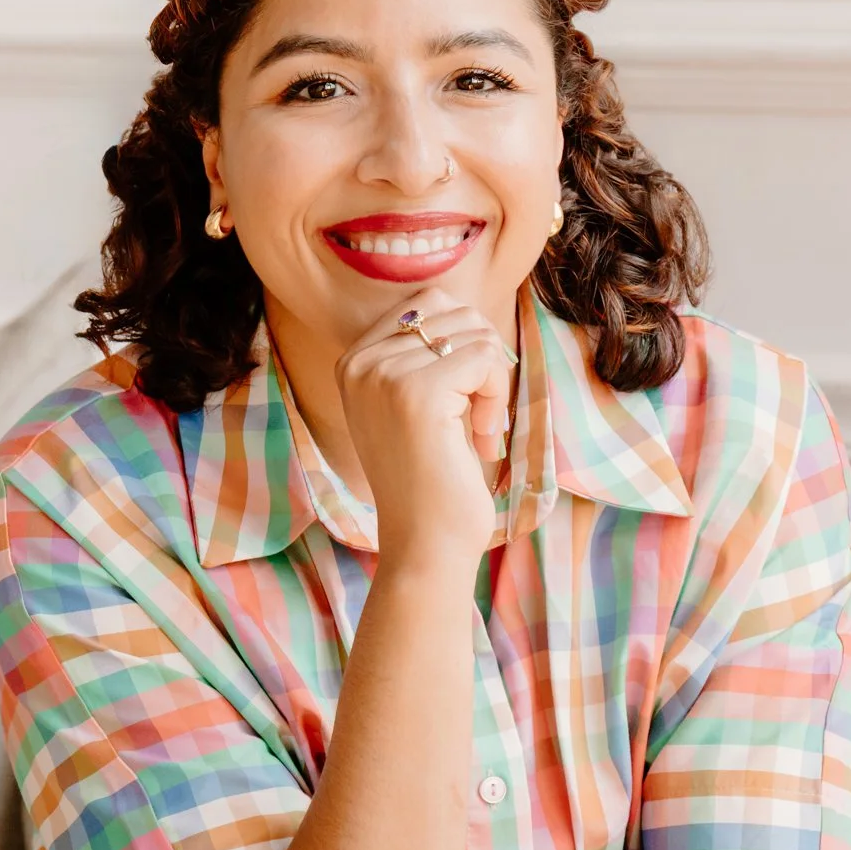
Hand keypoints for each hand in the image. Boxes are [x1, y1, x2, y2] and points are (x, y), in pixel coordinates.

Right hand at [335, 292, 513, 565]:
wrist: (424, 545)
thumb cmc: (430, 481)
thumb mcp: (411, 405)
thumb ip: (422, 356)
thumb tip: (465, 309)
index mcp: (352, 361)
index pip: (428, 304)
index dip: (464, 346)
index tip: (462, 400)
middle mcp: (359, 363)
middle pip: (454, 313)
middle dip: (482, 361)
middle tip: (478, 416)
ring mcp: (384, 376)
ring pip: (475, 333)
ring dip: (493, 383)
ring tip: (478, 431)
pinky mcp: (418, 394)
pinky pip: (486, 358)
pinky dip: (497, 397)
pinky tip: (482, 439)